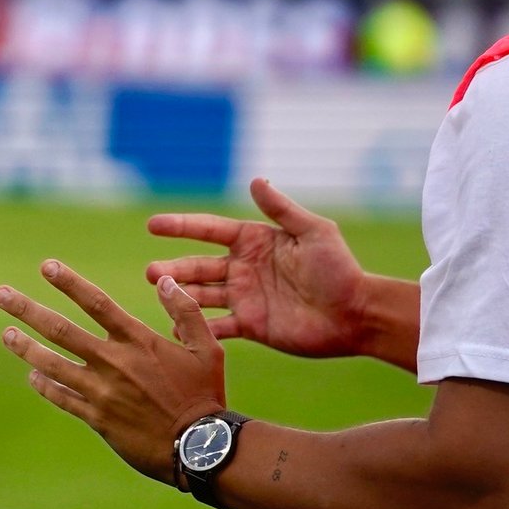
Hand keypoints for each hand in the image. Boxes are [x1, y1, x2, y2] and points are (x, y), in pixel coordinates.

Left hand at [0, 261, 225, 483]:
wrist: (202, 448)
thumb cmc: (205, 395)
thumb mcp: (207, 348)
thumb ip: (185, 311)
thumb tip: (164, 279)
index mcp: (138, 341)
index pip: (96, 303)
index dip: (69, 283)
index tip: (45, 266)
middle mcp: (114, 362)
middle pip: (60, 329)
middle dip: (26, 309)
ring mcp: (102, 391)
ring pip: (52, 364)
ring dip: (26, 347)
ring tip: (6, 334)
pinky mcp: (98, 418)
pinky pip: (63, 398)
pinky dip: (45, 386)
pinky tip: (31, 375)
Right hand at [146, 178, 367, 356]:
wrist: (357, 314)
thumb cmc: (340, 269)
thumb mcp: (314, 232)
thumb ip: (282, 209)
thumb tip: (256, 179)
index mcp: (253, 241)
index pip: (209, 230)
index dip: (181, 226)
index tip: (153, 225)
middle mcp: (242, 268)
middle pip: (198, 265)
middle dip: (173, 267)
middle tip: (151, 272)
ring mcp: (244, 297)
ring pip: (201, 294)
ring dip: (179, 294)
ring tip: (159, 293)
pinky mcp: (250, 325)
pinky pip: (217, 326)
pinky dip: (197, 328)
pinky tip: (177, 328)